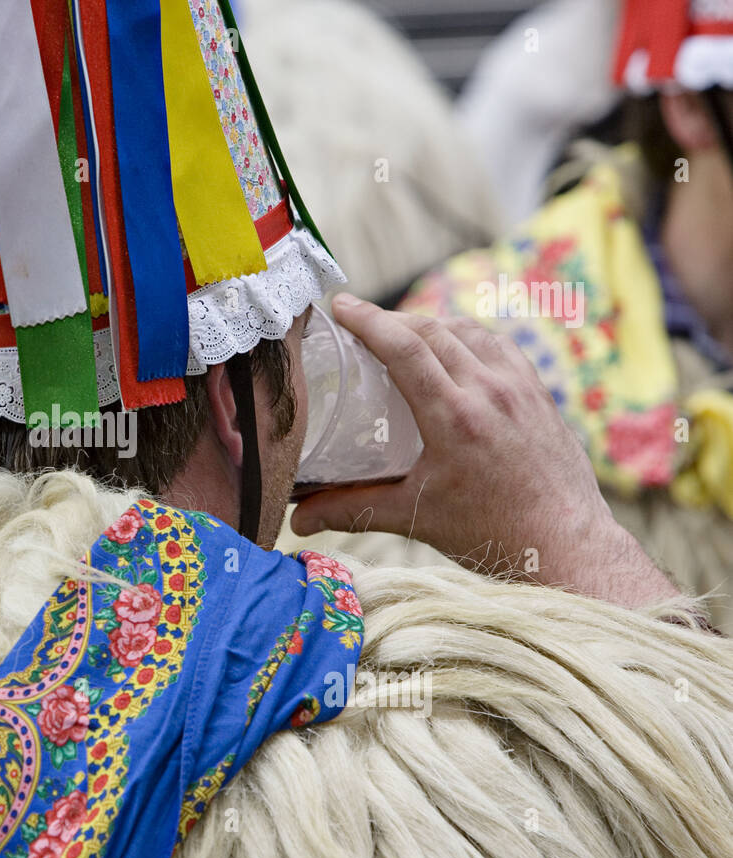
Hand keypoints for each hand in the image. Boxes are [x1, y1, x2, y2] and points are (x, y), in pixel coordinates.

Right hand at [290, 294, 678, 607]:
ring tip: (401, 332)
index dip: (367, 320)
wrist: (565, 546)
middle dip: (390, 318)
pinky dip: (466, 338)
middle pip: (432, 330)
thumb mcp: (413, 518)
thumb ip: (351, 510)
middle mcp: (490, 391)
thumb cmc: (491, 534)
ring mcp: (519, 388)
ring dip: (429, 324)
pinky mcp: (538, 394)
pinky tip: (454, 350)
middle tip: (358, 320)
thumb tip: (298, 517)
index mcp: (455, 417)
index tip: (340, 305)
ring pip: (467, 331)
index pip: (404, 347)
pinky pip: (498, 346)